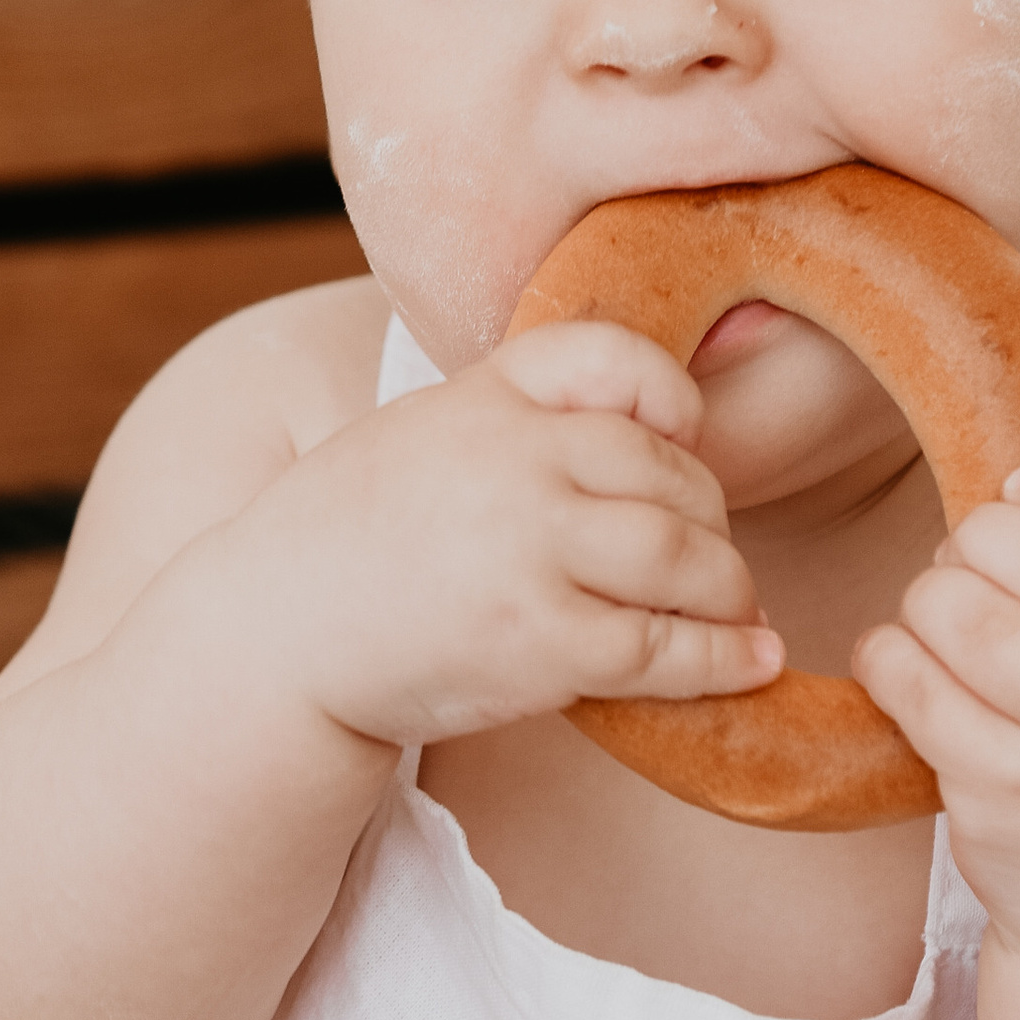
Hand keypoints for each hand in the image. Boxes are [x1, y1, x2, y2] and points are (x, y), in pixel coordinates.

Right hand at [244, 319, 780, 750]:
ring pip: (686, 555)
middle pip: (669, 469)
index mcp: (484, 396)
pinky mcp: (541, 644)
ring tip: (732, 610)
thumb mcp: (418, 433)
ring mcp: (531, 551)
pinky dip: (722, 657)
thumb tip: (620, 419)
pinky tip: (749, 660)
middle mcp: (515, 461)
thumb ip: (507, 416)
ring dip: (727, 588)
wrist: (269, 639)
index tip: (680, 440)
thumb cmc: (344, 541)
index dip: (671, 399)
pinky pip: (666, 647)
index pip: (614, 359)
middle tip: (708, 555)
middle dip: (707, 516)